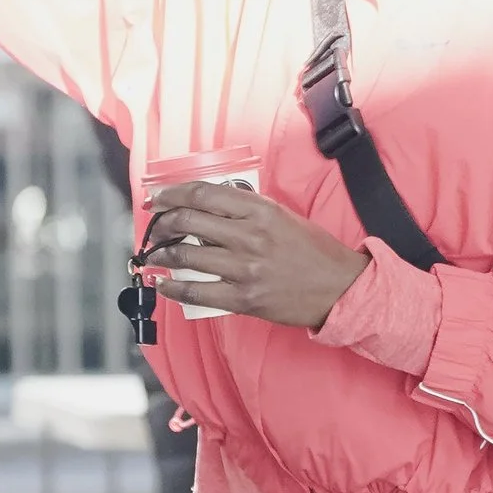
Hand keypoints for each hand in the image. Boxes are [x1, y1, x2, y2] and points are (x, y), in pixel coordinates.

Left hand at [138, 184, 367, 331]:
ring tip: (155, 254)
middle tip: (154, 227)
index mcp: (259, 210)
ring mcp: (244, 269)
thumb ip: (247, 209)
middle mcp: (249, 236)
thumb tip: (207, 207)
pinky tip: (162, 284)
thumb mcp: (282, 216)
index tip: (157, 198)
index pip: (202, 194)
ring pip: (185, 255)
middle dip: (161, 223)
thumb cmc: (313, 251)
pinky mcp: (243, 298)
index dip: (171, 194)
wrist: (339, 288)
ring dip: (162, 254)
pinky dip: (172, 287)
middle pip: (187, 221)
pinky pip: (195, 291)